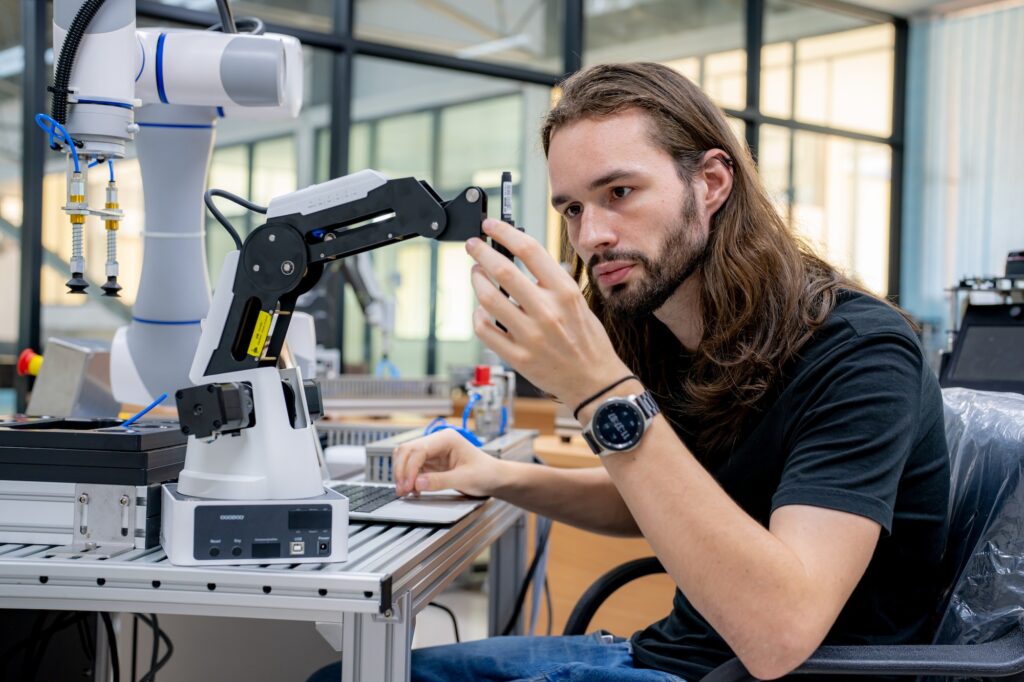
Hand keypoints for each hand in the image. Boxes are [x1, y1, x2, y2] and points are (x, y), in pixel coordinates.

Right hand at [393, 429, 503, 496]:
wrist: (495, 478)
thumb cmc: (486, 473)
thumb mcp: (465, 479)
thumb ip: (440, 481)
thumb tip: (417, 483)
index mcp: (447, 439)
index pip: (419, 449)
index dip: (409, 468)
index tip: (407, 485)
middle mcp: (437, 441)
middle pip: (407, 450)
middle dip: (401, 470)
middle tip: (402, 490)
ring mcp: (433, 451)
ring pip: (406, 457)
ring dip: (402, 473)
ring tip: (405, 491)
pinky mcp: (431, 463)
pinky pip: (412, 467)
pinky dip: (408, 478)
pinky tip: (412, 490)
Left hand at [467, 218, 631, 407]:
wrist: (595, 382)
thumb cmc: (588, 341)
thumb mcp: (578, 302)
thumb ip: (551, 282)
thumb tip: (519, 258)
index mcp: (565, 293)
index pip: (529, 250)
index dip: (505, 232)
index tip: (491, 226)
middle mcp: (547, 311)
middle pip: (502, 270)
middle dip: (480, 252)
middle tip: (473, 246)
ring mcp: (530, 336)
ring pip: (487, 298)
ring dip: (476, 280)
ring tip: (476, 274)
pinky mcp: (517, 357)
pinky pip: (485, 329)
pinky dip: (478, 314)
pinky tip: (482, 309)